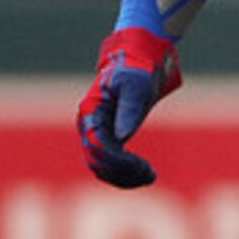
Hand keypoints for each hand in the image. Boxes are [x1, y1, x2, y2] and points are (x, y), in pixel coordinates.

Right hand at [76, 27, 180, 187]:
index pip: (96, 145)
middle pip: (97, 161)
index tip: (141, 166)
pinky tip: (144, 175)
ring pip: (101, 167)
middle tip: (150, 174)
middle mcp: (88, 126)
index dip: (117, 160)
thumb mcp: (136, 85)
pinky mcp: (107, 138)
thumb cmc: (137, 69)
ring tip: (150, 176)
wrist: (138, 61)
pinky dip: (124, 174)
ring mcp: (96, 133)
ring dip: (123, 177)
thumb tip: (122, 136)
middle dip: (123, 172)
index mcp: (91, 112)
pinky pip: (109, 165)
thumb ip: (129, 109)